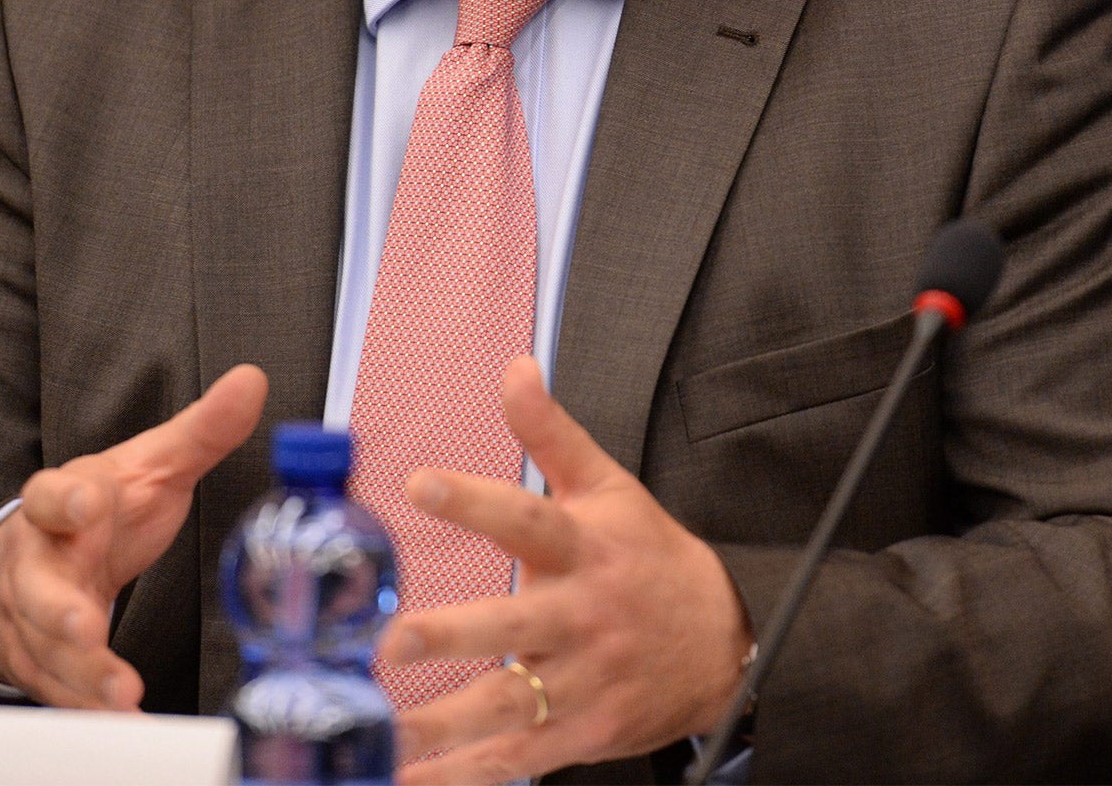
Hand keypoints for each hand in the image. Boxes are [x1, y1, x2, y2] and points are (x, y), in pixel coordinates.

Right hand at [0, 364, 268, 707]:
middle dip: (57, 612)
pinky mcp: (45, 662)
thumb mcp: (151, 465)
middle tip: (83, 629)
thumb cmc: (102, 508)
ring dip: (82, 676)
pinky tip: (127, 726)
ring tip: (119, 698)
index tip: (86, 506)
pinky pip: (62, 693)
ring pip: (47, 651)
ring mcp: (35, 618)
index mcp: (63, 504)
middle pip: (36, 589)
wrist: (36, 560)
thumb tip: (251, 381)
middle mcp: (39, 564)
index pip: (51, 495)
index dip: (66, 501)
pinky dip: (90, 713)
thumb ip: (201, 431)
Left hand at [379, 357, 752, 783]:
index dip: (476, 500)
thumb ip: (551, 433)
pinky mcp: (585, 731)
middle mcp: (584, 615)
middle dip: (458, 632)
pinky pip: (520, 757)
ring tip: (386, 731)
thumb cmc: (651, 558)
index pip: (529, 516)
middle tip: (394, 638)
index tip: (419, 483)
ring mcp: (586, 679)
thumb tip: (514, 368)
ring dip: (447, 722)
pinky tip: (415, 780)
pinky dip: (470, 772)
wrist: (724, 642)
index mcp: (587, 547)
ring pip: (511, 703)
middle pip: (517, 622)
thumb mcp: (608, 487)